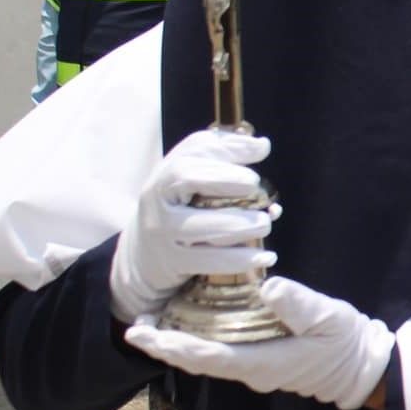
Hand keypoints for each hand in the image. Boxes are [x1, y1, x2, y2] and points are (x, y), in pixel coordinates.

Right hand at [109, 130, 277, 323]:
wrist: (144, 254)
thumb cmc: (179, 205)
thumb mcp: (192, 174)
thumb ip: (226, 153)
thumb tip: (262, 146)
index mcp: (165, 176)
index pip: (188, 159)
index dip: (221, 160)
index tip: (253, 173)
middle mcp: (158, 201)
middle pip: (187, 180)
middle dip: (227, 180)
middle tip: (258, 188)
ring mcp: (163, 234)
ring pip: (202, 226)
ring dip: (242, 225)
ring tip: (266, 223)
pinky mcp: (174, 263)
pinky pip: (210, 261)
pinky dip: (241, 259)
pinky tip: (266, 257)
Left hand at [124, 277, 393, 409]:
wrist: (364, 368)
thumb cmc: (347, 343)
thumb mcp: (330, 318)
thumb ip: (300, 305)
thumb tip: (269, 287)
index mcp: (263, 361)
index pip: (207, 356)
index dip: (172, 346)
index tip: (144, 335)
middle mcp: (251, 370)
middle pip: (198, 361)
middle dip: (165, 346)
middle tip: (135, 329)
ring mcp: (255, 367)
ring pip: (206, 359)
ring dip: (177, 344)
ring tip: (153, 325)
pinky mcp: (261, 360)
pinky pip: (220, 353)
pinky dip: (197, 341)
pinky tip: (190, 324)